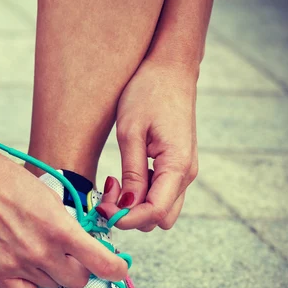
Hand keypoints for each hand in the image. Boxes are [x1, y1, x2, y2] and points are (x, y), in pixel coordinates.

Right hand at [0, 150, 128, 287]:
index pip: (102, 264)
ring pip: (51, 286)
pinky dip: (30, 286)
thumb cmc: (7, 180)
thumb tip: (81, 246)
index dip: (115, 269)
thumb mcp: (49, 198)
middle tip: (69, 256)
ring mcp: (17, 264)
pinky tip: (25, 269)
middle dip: (78, 269)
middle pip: (77, 280)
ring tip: (36, 251)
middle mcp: (41, 252)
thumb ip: (66, 226)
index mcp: (60, 229)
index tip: (116, 269)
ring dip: (51, 273)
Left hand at [97, 59, 198, 230]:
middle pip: (160, 218)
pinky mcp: (176, 166)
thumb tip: (128, 205)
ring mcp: (183, 171)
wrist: (169, 69)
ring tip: (112, 184)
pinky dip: (140, 195)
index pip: (155, 212)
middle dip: (131, 215)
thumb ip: (132, 172)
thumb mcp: (131, 132)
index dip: (127, 219)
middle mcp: (186, 173)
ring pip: (160, 209)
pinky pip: (160, 194)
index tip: (102, 209)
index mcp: (177, 165)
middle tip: (105, 196)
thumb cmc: (148, 93)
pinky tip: (122, 178)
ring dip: (134, 206)